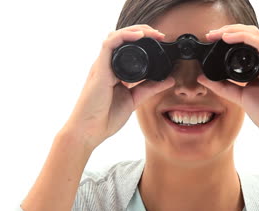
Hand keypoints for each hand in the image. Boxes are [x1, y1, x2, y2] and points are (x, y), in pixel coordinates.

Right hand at [63, 24, 174, 148]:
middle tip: (160, 35)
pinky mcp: (100, 69)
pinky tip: (139, 35)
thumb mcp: (134, 99)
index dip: (144, 41)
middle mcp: (107, 66)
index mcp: (115, 72)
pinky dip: (124, 36)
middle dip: (142, 32)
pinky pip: (109, 44)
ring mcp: (102, 66)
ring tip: (151, 32)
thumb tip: (169, 80)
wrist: (89, 131)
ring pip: (116, 37)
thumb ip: (149, 88)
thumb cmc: (105, 118)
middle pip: (122, 39)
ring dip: (135, 30)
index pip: (128, 48)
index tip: (161, 42)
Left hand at [198, 24, 258, 143]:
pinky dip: (243, 38)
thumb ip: (222, 87)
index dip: (228, 37)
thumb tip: (202, 78)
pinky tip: (228, 38)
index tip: (210, 39)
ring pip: (254, 34)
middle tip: (210, 34)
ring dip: (233, 30)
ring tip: (216, 34)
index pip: (245, 43)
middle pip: (250, 34)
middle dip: (228, 30)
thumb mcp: (239, 97)